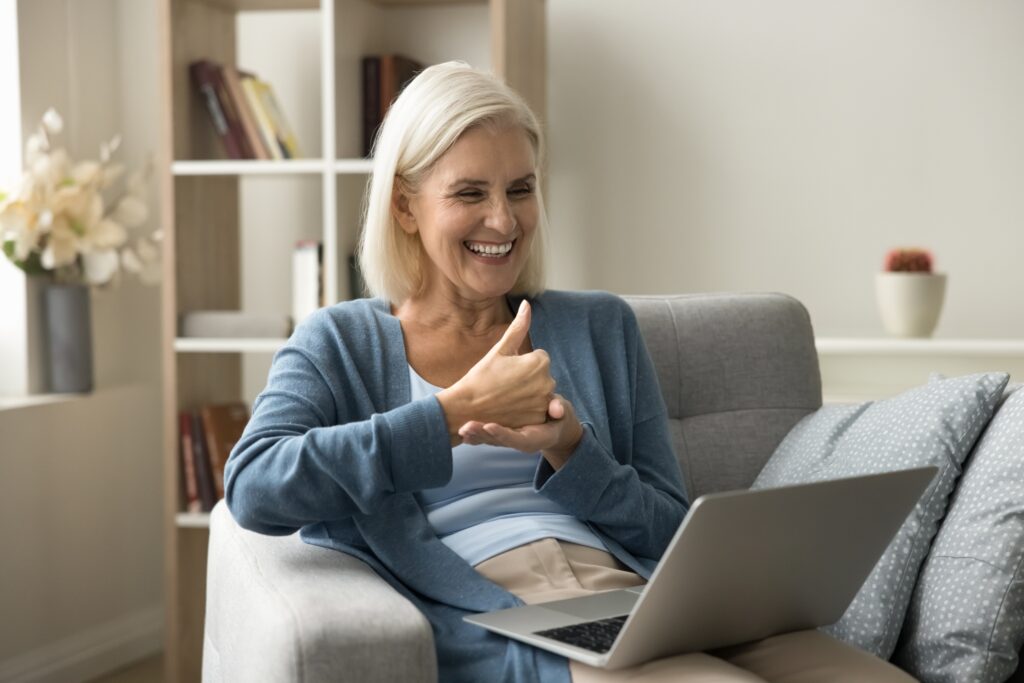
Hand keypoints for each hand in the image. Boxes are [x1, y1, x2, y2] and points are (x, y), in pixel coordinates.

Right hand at [436, 301, 554, 442]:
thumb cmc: (481, 376)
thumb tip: (527, 304)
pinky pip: (539, 410)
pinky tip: (512, 409)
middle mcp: (546, 382)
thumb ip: (518, 327)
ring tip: (507, 396)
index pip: (539, 358)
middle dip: (528, 378)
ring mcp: (543, 403)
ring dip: (529, 394)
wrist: (468, 408)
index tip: (506, 371)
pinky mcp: (538, 419)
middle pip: (542, 376)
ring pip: (541, 393)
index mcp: (539, 362)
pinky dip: (528, 410)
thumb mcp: (500, 349)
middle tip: (505, 384)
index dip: (522, 364)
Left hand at [458, 394, 583, 470]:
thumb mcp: (562, 411)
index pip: (516, 438)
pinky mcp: (500, 435)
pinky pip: (485, 437)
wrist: (554, 426)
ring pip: (488, 440)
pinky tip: (460, 429)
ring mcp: (508, 439)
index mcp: (533, 438)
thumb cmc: (557, 416)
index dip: (502, 434)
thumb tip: (558, 411)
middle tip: (466, 428)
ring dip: (474, 435)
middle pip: (497, 441)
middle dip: (481, 436)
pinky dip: (474, 434)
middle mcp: (518, 442)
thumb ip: (559, 408)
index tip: (489, 426)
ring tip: (460, 428)